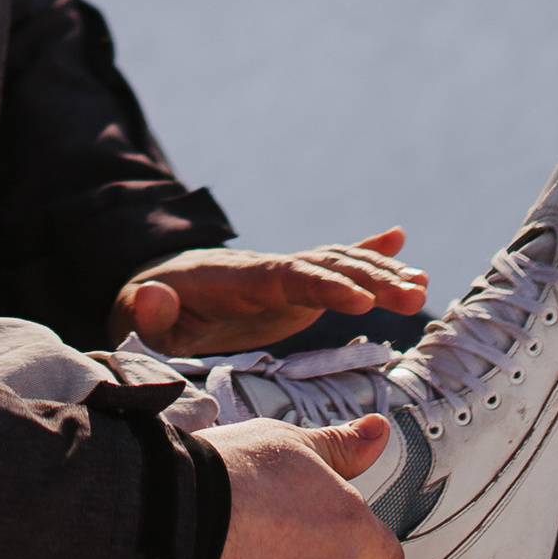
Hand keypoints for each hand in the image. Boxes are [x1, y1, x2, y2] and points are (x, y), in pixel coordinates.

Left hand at [113, 230, 425, 355]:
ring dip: (379, 274)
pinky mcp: (291, 291)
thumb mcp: (135, 317)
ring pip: (337, 266)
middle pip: (324, 267)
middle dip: (369, 279)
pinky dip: (365, 254)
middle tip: (413, 297)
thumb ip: (146, 312)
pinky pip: (332, 268)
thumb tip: (153, 296)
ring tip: (422, 287)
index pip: (286, 278)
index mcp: (236, 280)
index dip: (324, 287)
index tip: (360, 301)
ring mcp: (283, 278)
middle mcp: (267, 270)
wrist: (150, 292)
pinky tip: (400, 241)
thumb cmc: (145, 312)